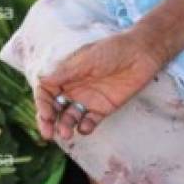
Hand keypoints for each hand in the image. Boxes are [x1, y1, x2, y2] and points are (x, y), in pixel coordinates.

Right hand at [34, 30, 163, 140]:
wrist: (141, 54)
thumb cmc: (113, 50)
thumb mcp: (87, 59)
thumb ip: (66, 73)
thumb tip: (41, 80)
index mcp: (66, 73)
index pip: (47, 91)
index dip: (42, 104)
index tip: (45, 114)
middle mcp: (74, 87)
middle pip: (54, 107)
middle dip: (48, 121)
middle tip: (48, 134)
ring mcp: (88, 99)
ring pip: (70, 117)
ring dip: (65, 125)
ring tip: (67, 133)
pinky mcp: (103, 108)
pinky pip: (89, 121)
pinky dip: (85, 127)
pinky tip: (85, 127)